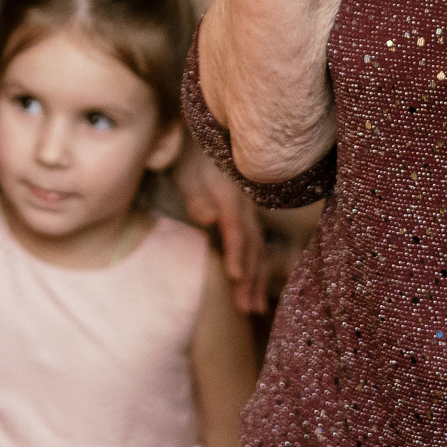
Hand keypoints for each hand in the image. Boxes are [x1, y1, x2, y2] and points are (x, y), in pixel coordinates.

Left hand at [175, 145, 269, 314]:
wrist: (210, 137)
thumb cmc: (192, 158)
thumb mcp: (188, 174)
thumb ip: (197, 197)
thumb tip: (209, 218)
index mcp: (230, 198)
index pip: (236, 231)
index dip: (236, 255)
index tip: (235, 279)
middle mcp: (246, 208)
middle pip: (252, 247)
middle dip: (250, 279)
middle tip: (247, 309)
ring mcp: (250, 212)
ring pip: (258, 250)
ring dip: (257, 280)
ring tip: (255, 309)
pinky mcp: (249, 216)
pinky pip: (258, 245)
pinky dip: (259, 268)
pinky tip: (258, 286)